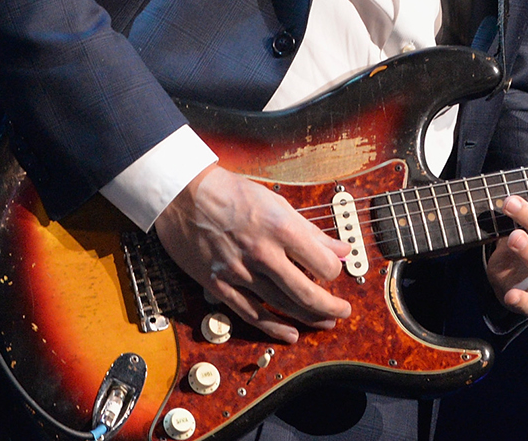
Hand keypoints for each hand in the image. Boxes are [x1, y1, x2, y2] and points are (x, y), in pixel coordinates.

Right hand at [153, 163, 353, 342]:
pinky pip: (251, 314)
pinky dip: (274, 327)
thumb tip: (340, 249)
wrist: (184, 195)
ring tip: (325, 322)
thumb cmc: (231, 192)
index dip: (334, 271)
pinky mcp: (220, 285)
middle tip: (343, 311)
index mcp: (281, 229)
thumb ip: (310, 230)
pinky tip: (291, 334)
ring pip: (282, 306)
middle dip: (330, 306)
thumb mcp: (277, 203)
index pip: (323, 264)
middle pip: (306, 293)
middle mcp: (263, 254)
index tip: (334, 271)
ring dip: (308, 318)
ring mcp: (240, 272)